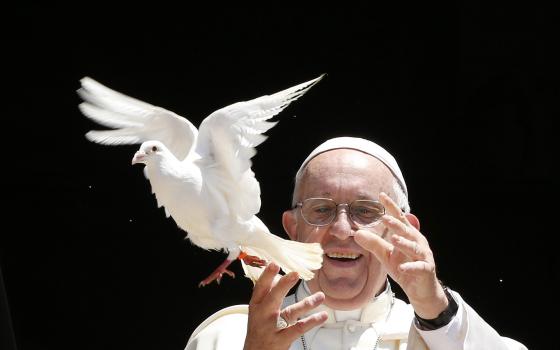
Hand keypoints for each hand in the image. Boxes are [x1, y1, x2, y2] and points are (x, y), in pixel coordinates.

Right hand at [243, 263, 327, 349]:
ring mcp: (271, 328)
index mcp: (256, 305)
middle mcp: (262, 315)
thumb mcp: (258, 311)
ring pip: (290, 313)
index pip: (260, 288)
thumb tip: (279, 277)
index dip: (266, 276)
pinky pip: (299, 329)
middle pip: (273, 298)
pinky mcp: (281, 340)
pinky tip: (322, 316)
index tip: (274, 264)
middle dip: (284, 285)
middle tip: (295, 274)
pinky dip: (312, 321)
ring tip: (320, 296)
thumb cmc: (259, 330)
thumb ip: (268, 295)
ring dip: (307, 303)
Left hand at [354, 192, 447, 318]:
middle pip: (406, 231)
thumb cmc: (404, 267)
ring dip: (404, 243)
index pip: (399, 218)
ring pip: (414, 247)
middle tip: (384, 218)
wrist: (420, 290)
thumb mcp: (386, 255)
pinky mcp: (426, 270)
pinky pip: (419, 267)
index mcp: (408, 235)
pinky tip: (402, 268)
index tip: (381, 195)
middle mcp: (417, 242)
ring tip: (393, 239)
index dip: (391, 207)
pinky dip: (411, 267)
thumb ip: (374, 244)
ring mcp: (423, 256)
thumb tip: (357, 233)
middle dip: (396, 224)